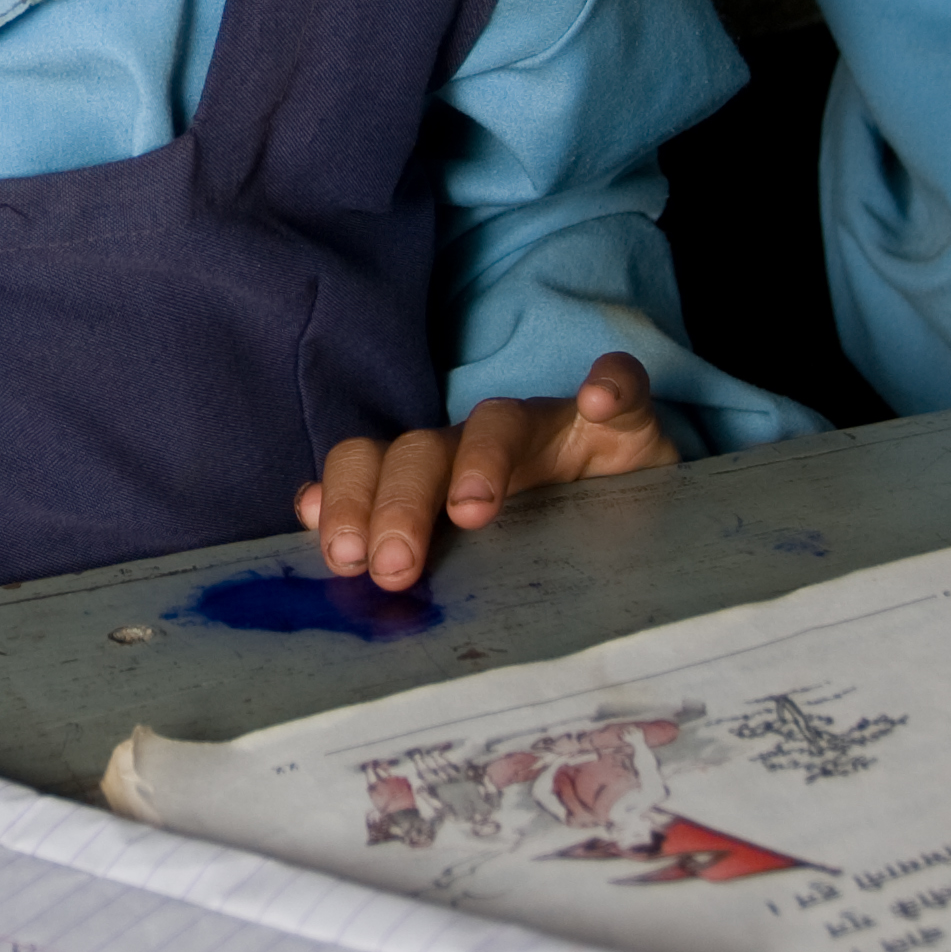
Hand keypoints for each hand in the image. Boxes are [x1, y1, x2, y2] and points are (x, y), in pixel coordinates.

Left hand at [294, 351, 675, 591]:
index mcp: (437, 479)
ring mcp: (555, 429)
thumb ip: (401, 546)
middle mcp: (485, 446)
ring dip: (479, 459)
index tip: (339, 556)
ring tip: (471, 508)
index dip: (346, 499)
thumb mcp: (477, 562)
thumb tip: (308, 520)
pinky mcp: (625, 422)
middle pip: (422, 450)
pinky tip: (597, 403)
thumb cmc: (546, 548)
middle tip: (392, 564)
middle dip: (397, 504)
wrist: (642, 519)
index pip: (370, 465)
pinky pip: (618, 388)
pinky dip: (608, 387)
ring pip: (500, 421)